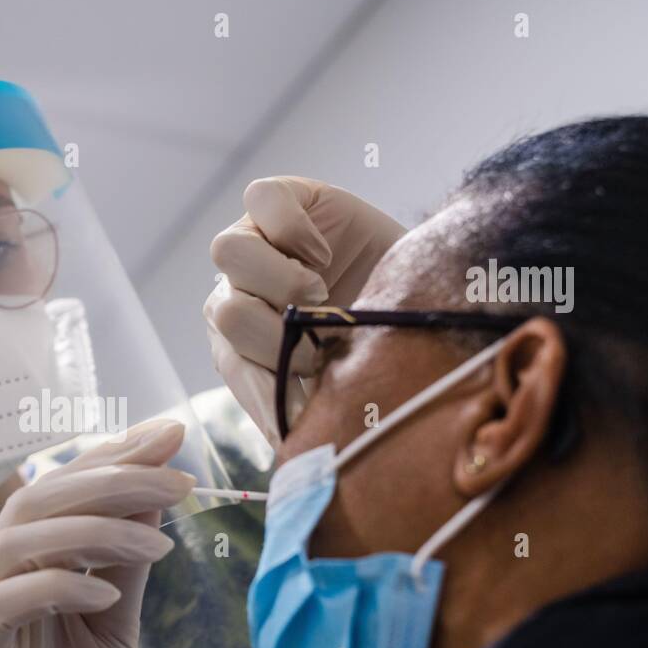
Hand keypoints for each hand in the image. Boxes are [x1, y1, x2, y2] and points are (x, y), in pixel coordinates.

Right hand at [0, 419, 194, 647]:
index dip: (113, 455)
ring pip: (18, 539)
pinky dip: (55, 587)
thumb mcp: (116, 624)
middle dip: (111, 479)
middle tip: (177, 479)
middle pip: (38, 499)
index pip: (64, 488)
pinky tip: (103, 594)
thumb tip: (156, 493)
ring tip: (156, 543)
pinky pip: (4, 604)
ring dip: (92, 529)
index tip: (170, 434)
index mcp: (29, 560)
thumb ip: (126, 564)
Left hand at [205, 177, 406, 444]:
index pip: (232, 363)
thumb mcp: (343, 378)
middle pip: (224, 311)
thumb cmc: (377, 337)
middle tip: (323, 337)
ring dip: (282, 280)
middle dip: (279, 333)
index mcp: (240, 342)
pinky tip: (323, 251)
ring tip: (321, 292)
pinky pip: (262, 200)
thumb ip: (307, 406)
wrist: (422, 278)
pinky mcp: (279, 198)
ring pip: (227, 253)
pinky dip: (293, 230)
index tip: (316, 389)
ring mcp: (252, 241)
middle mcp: (236, 291)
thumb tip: (288, 449)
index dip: (273, 380)